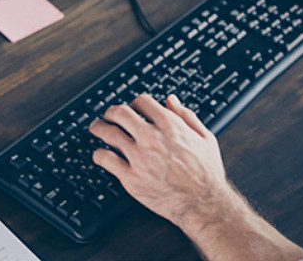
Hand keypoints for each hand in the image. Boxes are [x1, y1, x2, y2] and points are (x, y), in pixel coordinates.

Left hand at [89, 93, 227, 227]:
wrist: (201, 201)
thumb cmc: (205, 170)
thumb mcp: (204, 136)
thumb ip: (186, 115)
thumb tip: (171, 100)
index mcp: (170, 124)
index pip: (142, 102)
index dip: (135, 102)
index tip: (132, 107)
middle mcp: (152, 137)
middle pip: (121, 113)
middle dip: (112, 111)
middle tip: (108, 114)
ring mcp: (139, 157)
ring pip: (109, 134)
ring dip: (99, 128)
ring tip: (96, 128)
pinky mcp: (130, 177)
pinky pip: (106, 160)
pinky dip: (99, 154)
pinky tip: (99, 154)